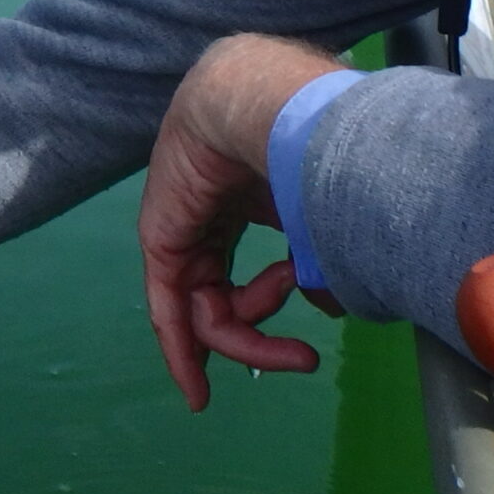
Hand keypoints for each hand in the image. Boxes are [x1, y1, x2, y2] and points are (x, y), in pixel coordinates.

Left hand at [141, 35, 347, 410]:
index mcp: (247, 206)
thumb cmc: (302, 144)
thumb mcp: (316, 214)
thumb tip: (332, 304)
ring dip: (247, 340)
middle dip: (262, 337)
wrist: (257, 102)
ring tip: (295, 349)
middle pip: (224, 299)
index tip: (304, 354)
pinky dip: (181, 350)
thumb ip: (318, 261)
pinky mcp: (161, 240)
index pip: (246, 273)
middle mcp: (210, 222)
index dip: (267, 314)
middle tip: (305, 360)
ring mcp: (182, 231)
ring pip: (204, 309)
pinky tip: (197, 391)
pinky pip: (168, 307)